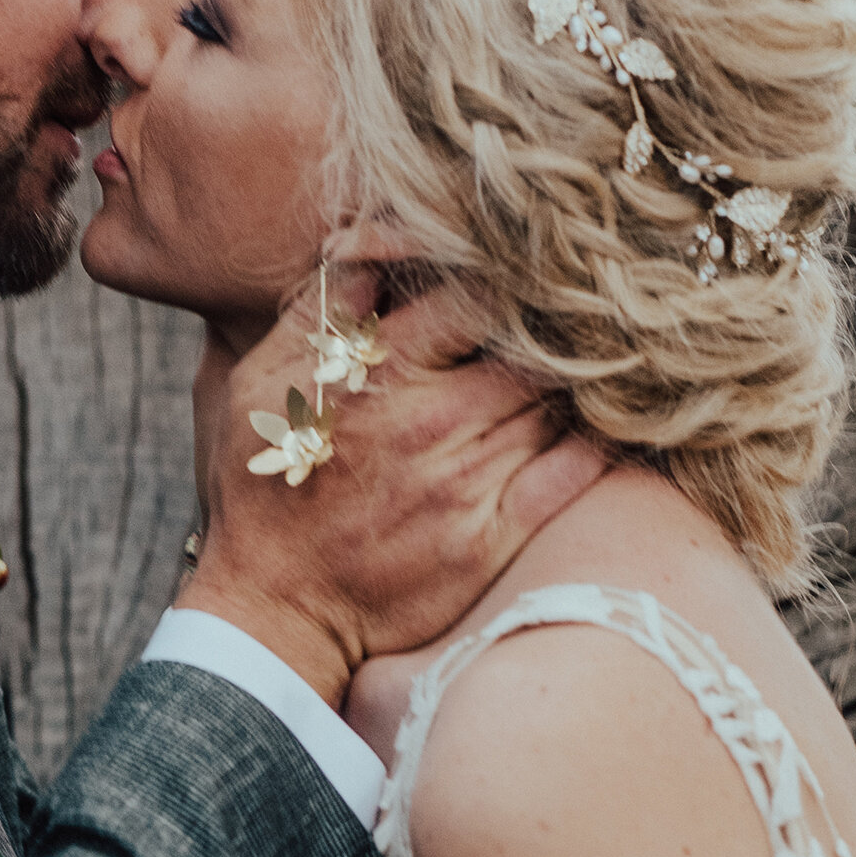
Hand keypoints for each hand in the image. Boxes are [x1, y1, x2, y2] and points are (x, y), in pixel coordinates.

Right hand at [186, 263, 601, 707]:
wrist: (275, 611)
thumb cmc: (266, 492)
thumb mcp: (258, 385)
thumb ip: (316, 312)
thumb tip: (371, 245)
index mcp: (380, 372)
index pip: (474, 290)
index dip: (503, 276)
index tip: (515, 276)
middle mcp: (431, 421)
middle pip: (528, 343)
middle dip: (547, 329)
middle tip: (566, 320)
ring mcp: (466, 481)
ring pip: (553, 399)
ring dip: (570, 381)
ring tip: (584, 366)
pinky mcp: (490, 538)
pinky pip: (571, 473)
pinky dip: (594, 441)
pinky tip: (597, 425)